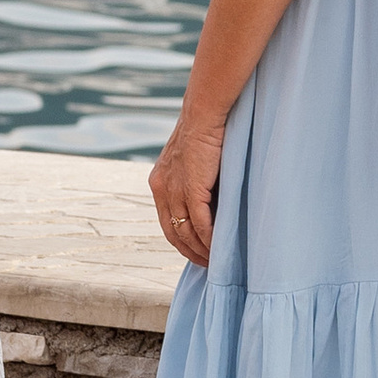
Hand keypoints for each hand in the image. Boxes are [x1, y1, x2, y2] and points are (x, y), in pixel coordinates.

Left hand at [149, 112, 224, 264]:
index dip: (181, 241)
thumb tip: (209, 200)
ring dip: (202, 250)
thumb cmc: (204, 131)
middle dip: (190, 252)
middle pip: (173, 233)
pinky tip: (220, 249)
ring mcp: (175, 190)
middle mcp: (161, 188)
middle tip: (209, 265)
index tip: (196, 252)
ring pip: (186, 232)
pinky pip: (200, 224)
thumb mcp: (191, 160)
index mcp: (158, 181)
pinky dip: (210, 240)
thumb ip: (193, 180)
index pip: (166, 221)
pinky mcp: (191, 189)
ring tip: (218, 262)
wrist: (204, 113)